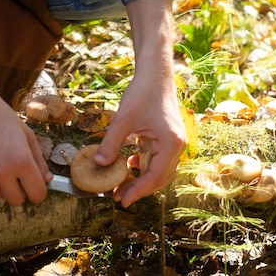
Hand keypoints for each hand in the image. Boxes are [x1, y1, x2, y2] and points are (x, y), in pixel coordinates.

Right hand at [0, 40, 51, 205]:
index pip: (37, 195)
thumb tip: (46, 180)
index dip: (38, 190)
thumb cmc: (0, 116)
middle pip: (17, 201)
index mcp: (21, 161)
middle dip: (19, 190)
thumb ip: (38, 160)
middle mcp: (1, 171)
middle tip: (15, 174)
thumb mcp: (26, 135)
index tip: (33, 184)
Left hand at [94, 74, 186, 206]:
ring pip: (159, 171)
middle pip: (159, 178)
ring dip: (141, 179)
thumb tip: (98, 163)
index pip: (155, 177)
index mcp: (171, 144)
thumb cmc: (142, 92)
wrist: (155, 74)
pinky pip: (158, 160)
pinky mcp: (168, 138)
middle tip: (117, 196)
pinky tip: (129, 165)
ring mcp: (175, 143)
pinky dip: (144, 166)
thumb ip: (111, 143)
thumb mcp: (123, 119)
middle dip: (138, 188)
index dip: (138, 191)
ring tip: (120, 186)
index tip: (121, 200)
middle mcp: (177, 146)